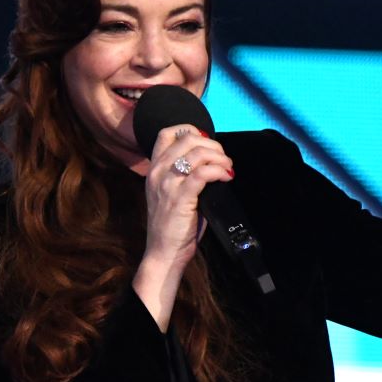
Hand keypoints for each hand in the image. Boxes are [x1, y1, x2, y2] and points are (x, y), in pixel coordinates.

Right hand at [132, 125, 232, 328]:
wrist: (164, 252)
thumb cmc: (172, 225)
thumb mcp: (172, 193)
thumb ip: (185, 174)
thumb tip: (212, 160)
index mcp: (154, 169)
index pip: (166, 134)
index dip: (190, 130)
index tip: (207, 142)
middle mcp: (158, 172)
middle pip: (187, 139)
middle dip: (213, 145)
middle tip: (223, 159)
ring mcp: (168, 184)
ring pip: (197, 153)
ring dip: (219, 157)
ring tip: (228, 169)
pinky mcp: (181, 198)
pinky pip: (203, 173)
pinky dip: (219, 171)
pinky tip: (226, 177)